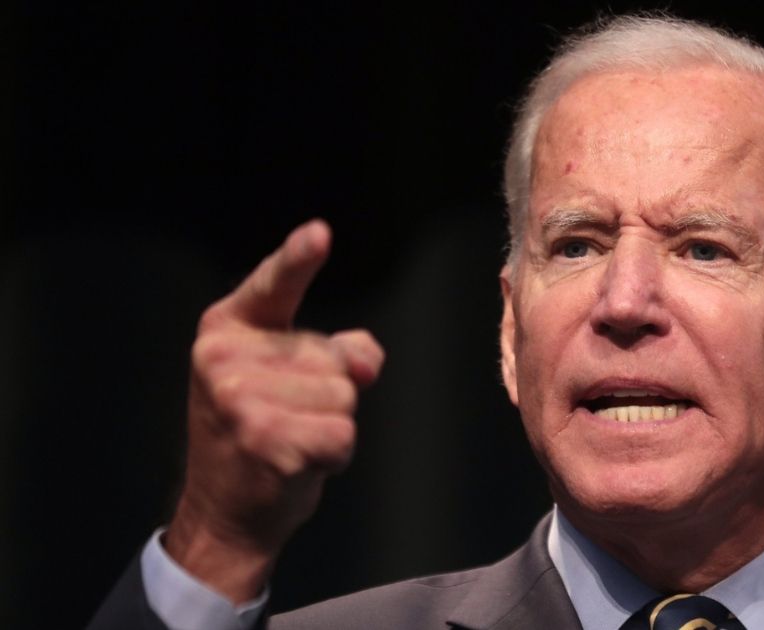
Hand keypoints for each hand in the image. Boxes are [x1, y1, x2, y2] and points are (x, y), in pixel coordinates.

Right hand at [164, 220, 384, 601]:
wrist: (223, 512)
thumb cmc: (258, 435)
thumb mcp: (285, 379)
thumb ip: (331, 351)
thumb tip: (364, 359)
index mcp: (227, 330)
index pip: (272, 284)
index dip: (298, 258)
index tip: (320, 233)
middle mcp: (225, 359)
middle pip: (334, 357)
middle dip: (329, 394)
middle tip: (287, 420)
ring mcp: (241, 399)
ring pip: (344, 396)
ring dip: (332, 426)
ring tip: (290, 440)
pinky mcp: (265, 439)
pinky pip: (342, 434)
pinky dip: (335, 456)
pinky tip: (298, 464)